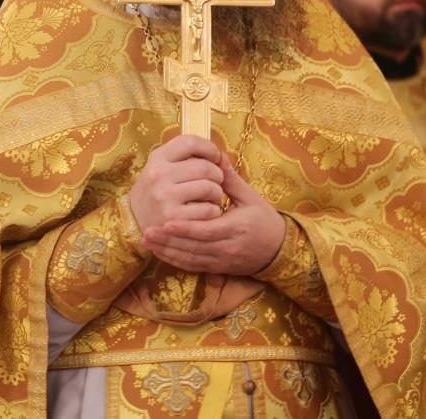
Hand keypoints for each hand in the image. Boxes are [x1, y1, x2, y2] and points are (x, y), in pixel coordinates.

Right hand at [128, 136, 225, 232]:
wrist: (132, 219)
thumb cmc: (155, 190)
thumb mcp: (161, 167)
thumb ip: (185, 158)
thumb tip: (222, 156)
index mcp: (158, 158)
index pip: (191, 142)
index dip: (209, 148)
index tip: (215, 157)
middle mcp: (159, 174)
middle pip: (205, 167)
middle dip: (218, 175)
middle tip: (216, 182)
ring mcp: (165, 196)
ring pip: (209, 188)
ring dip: (217, 193)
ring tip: (211, 197)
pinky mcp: (173, 217)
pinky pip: (208, 210)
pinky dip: (213, 210)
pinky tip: (206, 211)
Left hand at [142, 156, 285, 275]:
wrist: (278, 249)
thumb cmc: (264, 219)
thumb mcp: (250, 197)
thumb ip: (231, 180)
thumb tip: (217, 156)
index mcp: (236, 227)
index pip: (207, 230)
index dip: (185, 229)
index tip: (166, 222)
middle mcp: (227, 247)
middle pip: (194, 247)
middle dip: (169, 241)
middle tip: (146, 231)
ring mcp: (222, 260)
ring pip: (190, 259)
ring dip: (167, 252)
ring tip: (148, 242)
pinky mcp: (218, 268)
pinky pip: (193, 267)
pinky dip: (176, 260)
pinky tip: (161, 252)